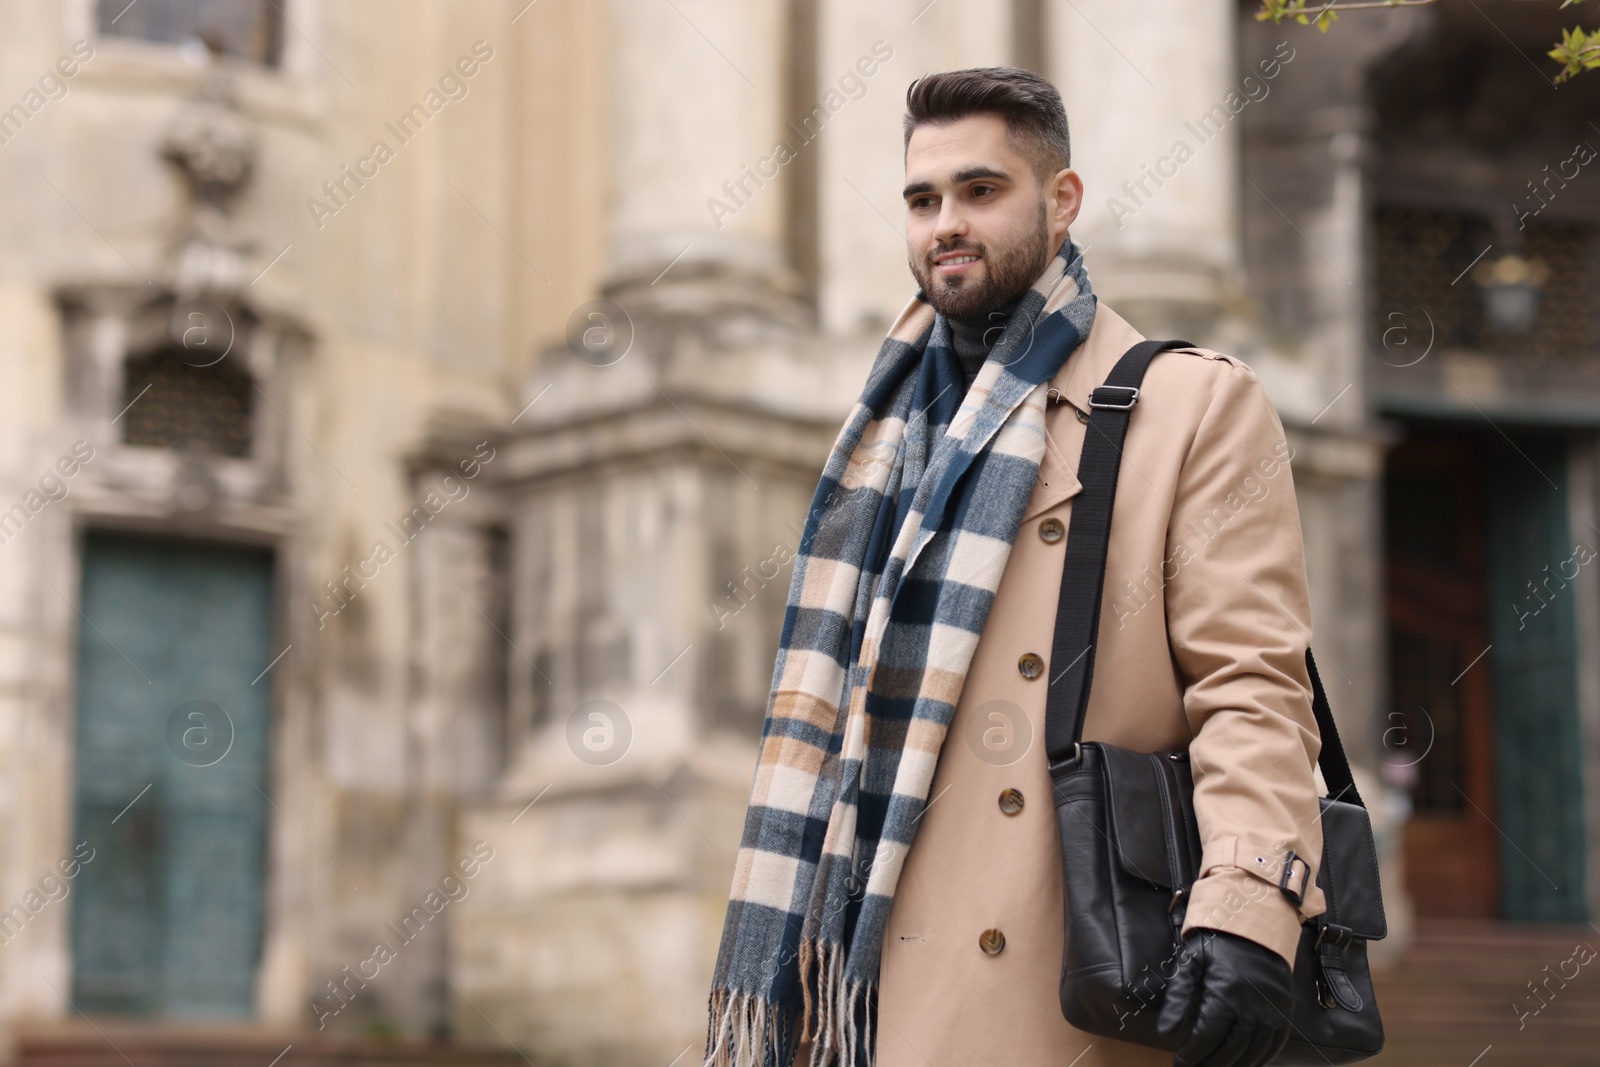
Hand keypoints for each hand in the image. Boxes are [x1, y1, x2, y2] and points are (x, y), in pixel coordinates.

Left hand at [1156, 929, 1292, 1066]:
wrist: (1257, 925)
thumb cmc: (1219, 942)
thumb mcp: (1192, 960)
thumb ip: (1178, 997)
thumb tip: (1164, 1031)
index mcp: (1227, 993)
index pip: (1207, 1036)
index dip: (1192, 1054)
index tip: (1180, 1063)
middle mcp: (1253, 1006)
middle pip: (1229, 1050)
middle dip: (1209, 1064)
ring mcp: (1273, 1012)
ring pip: (1251, 1053)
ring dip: (1232, 1066)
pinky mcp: (1285, 1013)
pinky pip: (1272, 1047)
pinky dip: (1257, 1061)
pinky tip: (1241, 1065)